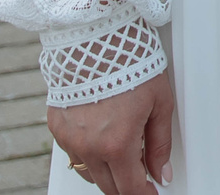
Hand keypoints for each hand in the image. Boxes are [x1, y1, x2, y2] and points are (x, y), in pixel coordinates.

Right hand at [49, 69, 174, 193]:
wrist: (96, 39)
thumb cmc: (131, 65)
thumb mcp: (159, 103)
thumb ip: (160, 143)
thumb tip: (162, 172)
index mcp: (117, 144)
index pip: (130, 188)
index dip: (145, 194)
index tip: (152, 192)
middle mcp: (89, 148)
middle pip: (109, 186)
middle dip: (127, 185)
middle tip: (141, 174)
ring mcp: (70, 140)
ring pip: (89, 173)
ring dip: (107, 170)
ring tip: (122, 149)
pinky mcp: (56, 129)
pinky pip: (74, 154)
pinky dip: (89, 153)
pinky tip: (102, 135)